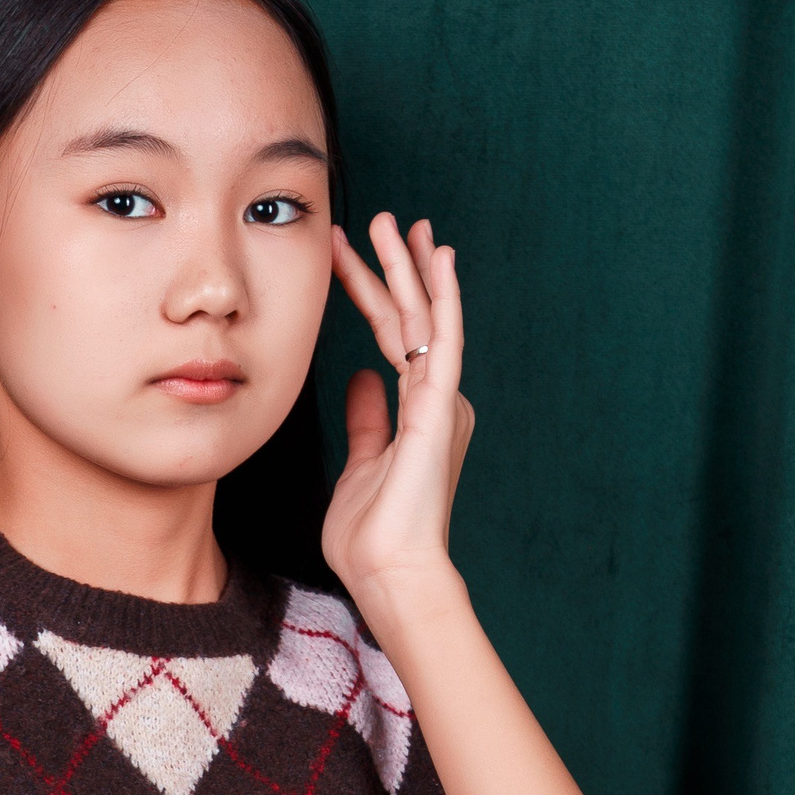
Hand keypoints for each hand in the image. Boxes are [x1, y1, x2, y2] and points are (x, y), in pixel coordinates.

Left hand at [323, 214, 475, 634]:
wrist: (391, 574)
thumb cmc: (373, 537)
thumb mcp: (358, 467)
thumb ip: (365, 422)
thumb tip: (360, 380)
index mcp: (416, 413)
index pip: (390, 338)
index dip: (371, 294)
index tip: (353, 257)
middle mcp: (434, 401)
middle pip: (409, 319)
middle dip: (395, 268)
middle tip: (385, 220)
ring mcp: (440, 402)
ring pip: (425, 318)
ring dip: (412, 269)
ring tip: (400, 223)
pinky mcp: (440, 408)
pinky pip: (441, 340)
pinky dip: (442, 297)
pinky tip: (438, 258)